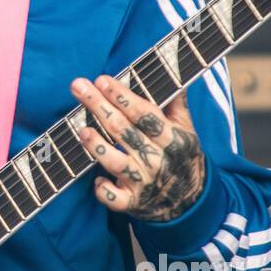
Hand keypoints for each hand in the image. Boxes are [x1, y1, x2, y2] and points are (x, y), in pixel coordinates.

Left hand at [69, 74, 205, 221]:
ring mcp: (144, 183)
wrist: (192, 201)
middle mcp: (157, 159)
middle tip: (78, 87)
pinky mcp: (133, 203)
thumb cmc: (182, 156)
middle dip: (98, 106)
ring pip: (116, 162)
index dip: (122, 96)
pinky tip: (96, 179)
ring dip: (97, 146)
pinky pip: (114, 198)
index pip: (144, 113)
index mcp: (172, 137)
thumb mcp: (187, 129)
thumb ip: (175, 102)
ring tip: (81, 130)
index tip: (102, 80)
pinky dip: (104, 189)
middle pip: (123, 130)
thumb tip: (171, 67)